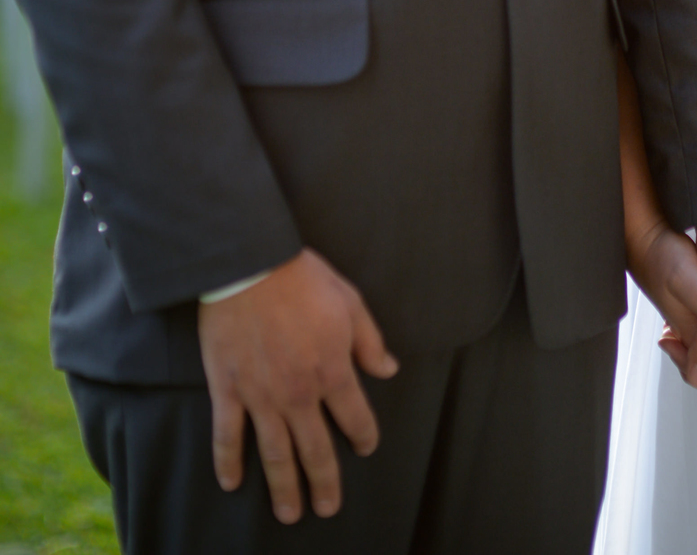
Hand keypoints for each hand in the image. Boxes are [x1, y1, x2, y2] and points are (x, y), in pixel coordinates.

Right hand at [198, 248, 398, 523]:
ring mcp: (260, 396)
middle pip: (315, 450)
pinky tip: (232, 483)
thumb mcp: (350, 302)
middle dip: (324, 483)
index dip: (364, 436)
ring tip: (290, 513)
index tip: (366, 448)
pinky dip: (228, 462)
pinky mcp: (227, 390)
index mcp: (332, 371)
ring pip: (275, 454)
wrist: (250, 265)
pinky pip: (227, 435)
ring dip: (283, 487)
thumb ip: (370, 341)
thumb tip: (388, 370)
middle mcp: (298, 394)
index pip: (355, 417)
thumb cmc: (302, 279)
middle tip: (327, 508)